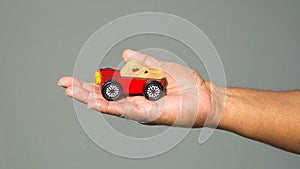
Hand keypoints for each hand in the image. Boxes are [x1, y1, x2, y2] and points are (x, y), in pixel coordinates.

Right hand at [58, 49, 215, 126]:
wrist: (202, 96)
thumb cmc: (184, 84)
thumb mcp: (159, 67)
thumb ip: (141, 62)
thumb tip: (124, 53)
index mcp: (135, 90)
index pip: (108, 87)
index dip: (91, 83)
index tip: (73, 79)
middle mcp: (134, 101)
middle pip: (104, 97)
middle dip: (83, 91)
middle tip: (64, 84)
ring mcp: (139, 109)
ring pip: (110, 105)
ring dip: (89, 98)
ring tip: (70, 91)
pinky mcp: (146, 114)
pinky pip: (125, 110)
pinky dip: (109, 107)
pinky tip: (93, 103)